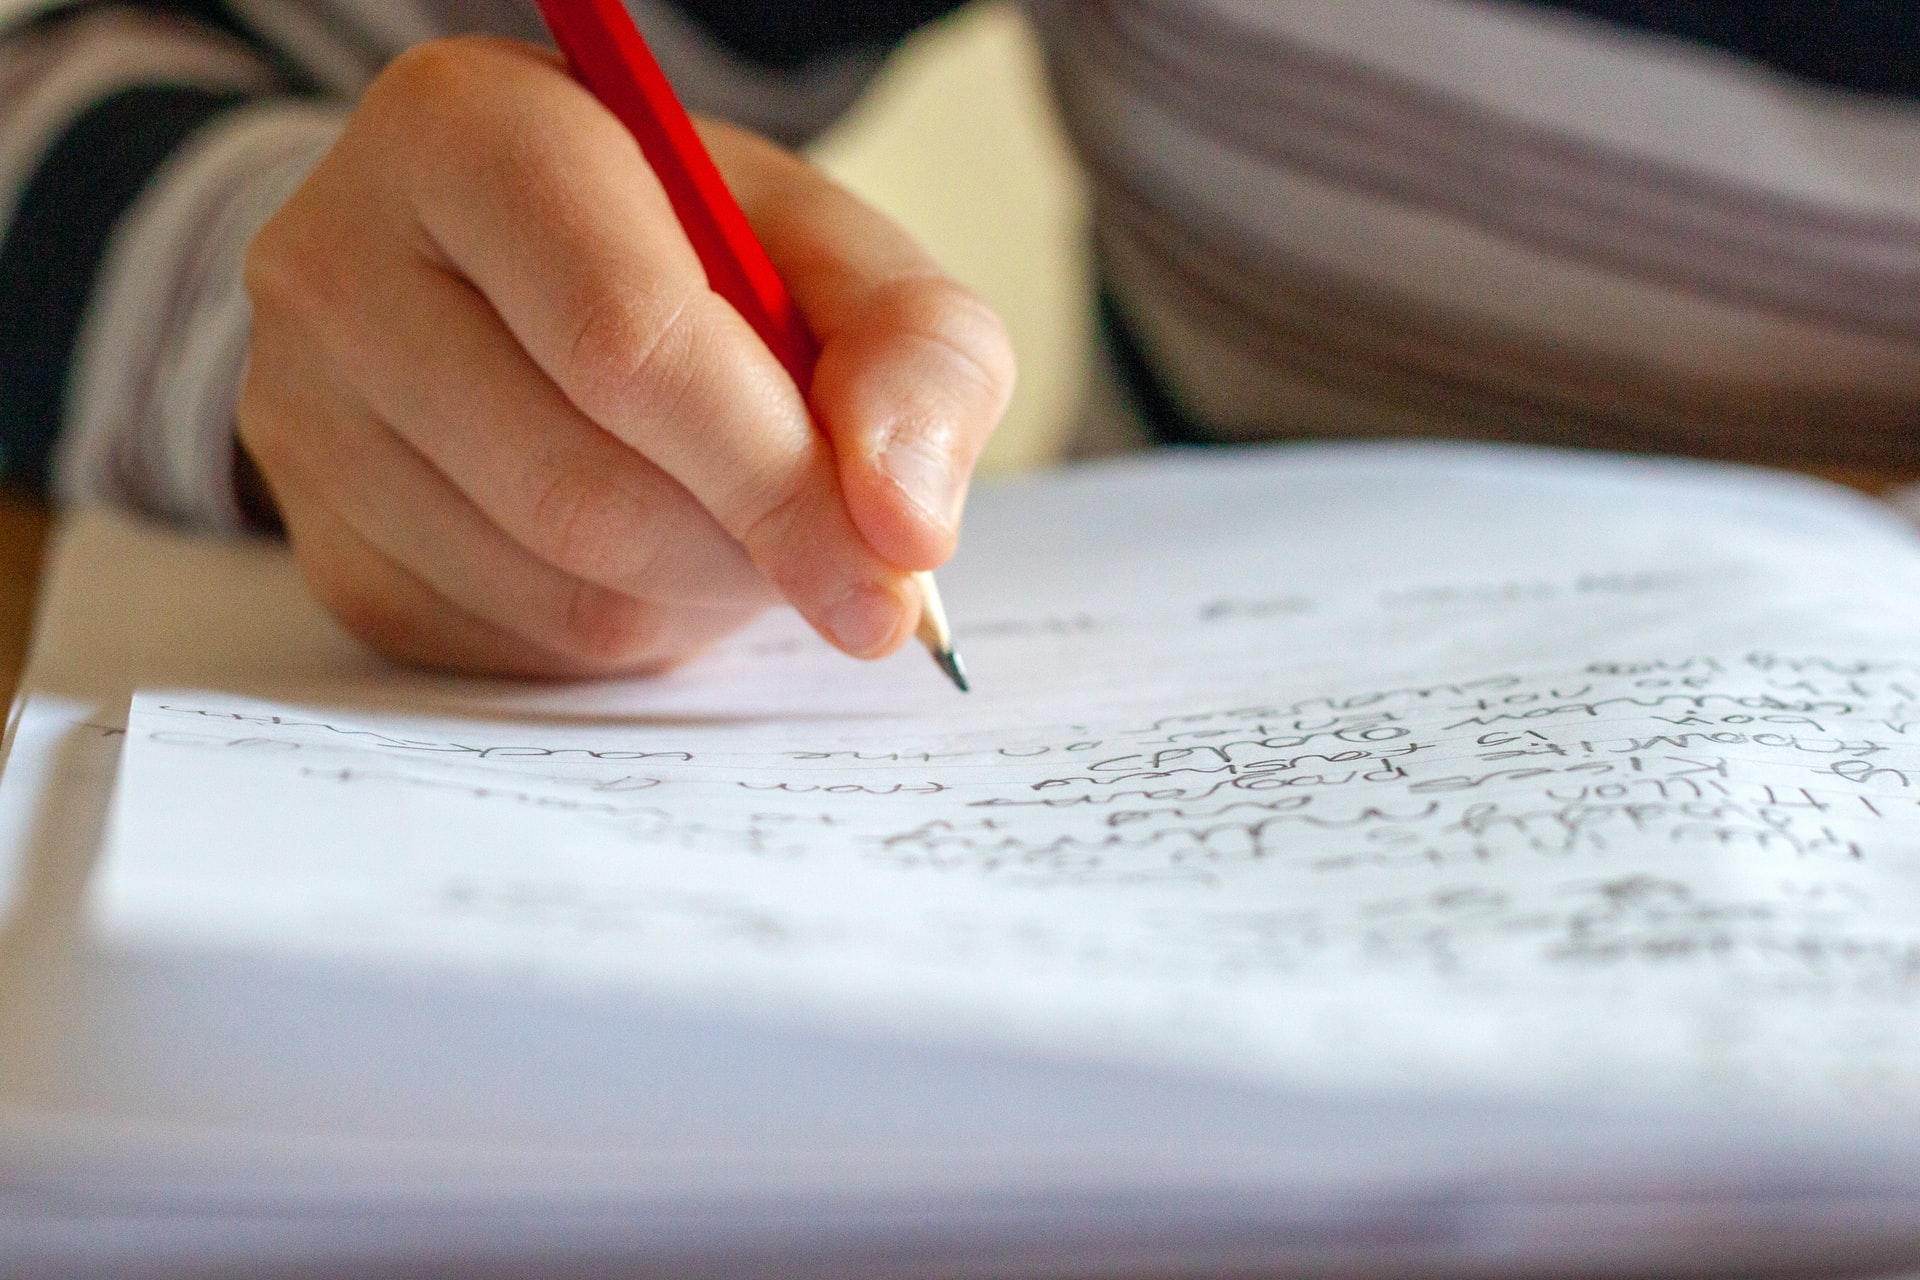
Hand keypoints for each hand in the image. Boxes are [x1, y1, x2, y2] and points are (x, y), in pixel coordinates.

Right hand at [238, 36, 1013, 677]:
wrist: (532, 285)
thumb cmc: (694, 255)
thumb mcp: (834, 256)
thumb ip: (916, 354)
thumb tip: (904, 523)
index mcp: (469, 132)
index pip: (625, 340)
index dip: (776, 475)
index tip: (885, 570)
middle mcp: (339, 265)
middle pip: (583, 487)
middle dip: (747, 549)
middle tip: (828, 556)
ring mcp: (304, 417)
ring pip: (553, 586)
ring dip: (694, 594)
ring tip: (732, 524)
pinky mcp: (321, 543)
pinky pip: (512, 648)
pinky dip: (625, 628)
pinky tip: (646, 557)